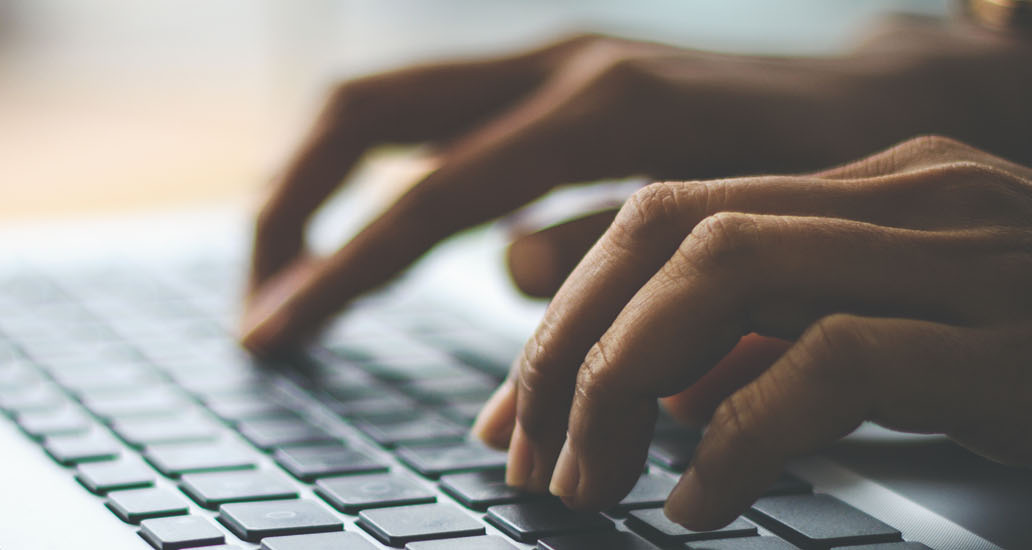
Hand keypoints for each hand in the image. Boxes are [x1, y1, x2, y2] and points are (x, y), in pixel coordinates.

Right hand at [240, 17, 1030, 354]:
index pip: (426, 199)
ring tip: (286, 276)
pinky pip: (427, 116)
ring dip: (314, 187)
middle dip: (286, 207)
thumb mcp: (739, 226)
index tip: (274, 335)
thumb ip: (614, 250)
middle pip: (362, 112)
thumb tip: (506, 271)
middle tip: (259, 302)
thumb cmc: (830, 168)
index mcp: (601, 110)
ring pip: (382, 103)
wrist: (889, 89)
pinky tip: (363, 237)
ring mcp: (547, 57)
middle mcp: (555, 63)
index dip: (339, 274)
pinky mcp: (549, 73)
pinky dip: (373, 176)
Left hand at [473, 135, 1031, 529]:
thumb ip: (779, 354)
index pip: (667, 215)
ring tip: (588, 481)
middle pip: (670, 229)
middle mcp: (919, 196)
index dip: (566, 312)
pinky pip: (832, 361)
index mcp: (880, 191)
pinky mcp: (1015, 344)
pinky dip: (739, 432)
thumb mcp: (897, 361)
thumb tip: (658, 401)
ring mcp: (975, 257)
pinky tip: (696, 506)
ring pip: (726, 268)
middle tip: (527, 457)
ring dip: (624, 380)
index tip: (512, 413)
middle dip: (570, 346)